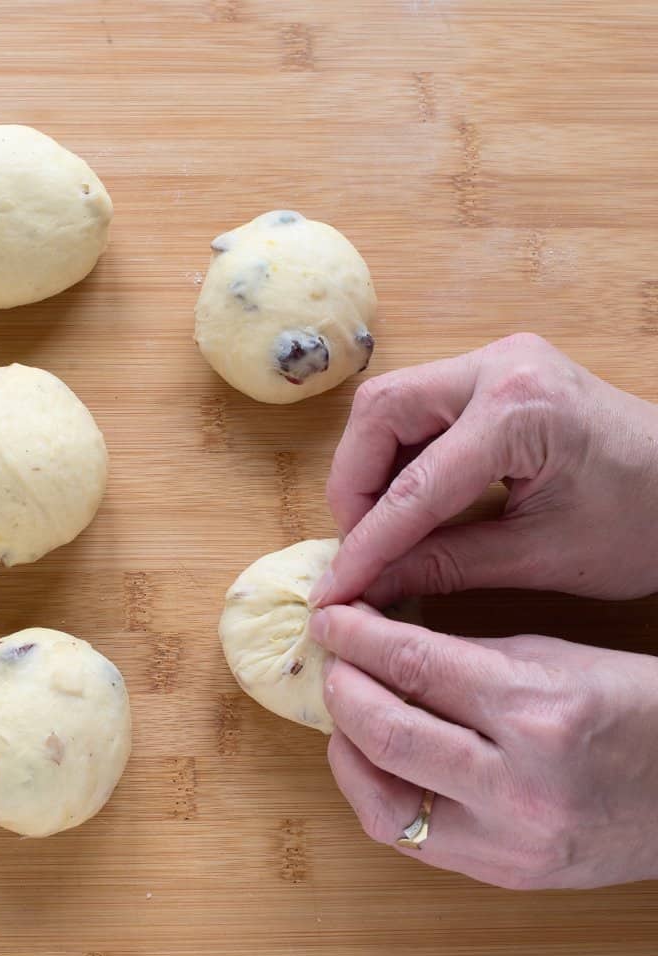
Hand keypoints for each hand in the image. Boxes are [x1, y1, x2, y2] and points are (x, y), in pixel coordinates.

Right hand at [311, 332, 657, 607]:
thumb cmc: (644, 523)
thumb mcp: (542, 557)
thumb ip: (444, 566)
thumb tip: (368, 589)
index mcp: (521, 410)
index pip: (413, 485)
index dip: (366, 544)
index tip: (333, 589)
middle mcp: (500, 366)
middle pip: (381, 413)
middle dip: (355, 485)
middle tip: (358, 546)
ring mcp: (496, 362)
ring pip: (390, 405)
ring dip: (371, 469)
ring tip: (380, 530)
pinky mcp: (493, 373)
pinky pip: (418, 408)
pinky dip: (400, 458)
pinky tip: (407, 505)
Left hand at [311, 604, 657, 888]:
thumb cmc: (637, 709)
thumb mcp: (553, 658)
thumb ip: (461, 654)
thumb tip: (378, 640)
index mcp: (537, 710)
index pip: (412, 663)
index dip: (356, 636)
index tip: (330, 619)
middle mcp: (520, 783)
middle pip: (384, 733)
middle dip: (341, 688)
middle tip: (332, 661)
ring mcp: (512, 841)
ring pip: (381, 803)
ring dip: (346, 750)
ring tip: (347, 714)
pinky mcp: (507, 875)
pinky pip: (411, 839)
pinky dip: (379, 795)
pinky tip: (375, 762)